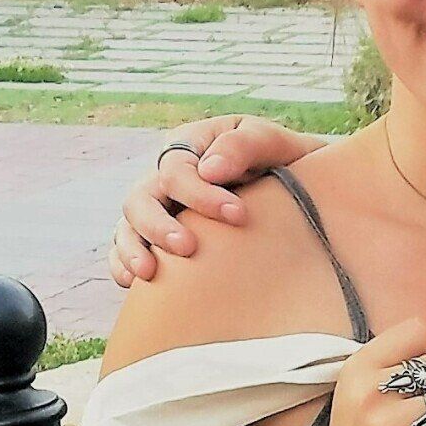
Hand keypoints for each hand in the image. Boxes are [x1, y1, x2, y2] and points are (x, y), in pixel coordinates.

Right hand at [109, 117, 318, 284]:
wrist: (302, 192)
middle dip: (160, 225)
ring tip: (150, 273)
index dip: (200, 194)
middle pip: (141, 198)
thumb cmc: (286, 161)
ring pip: (128, 225)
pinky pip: (125, 248)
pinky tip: (134, 281)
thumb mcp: (274, 143)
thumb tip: (210, 170)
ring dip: (134, 248)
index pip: (177, 170)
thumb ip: (245, 146)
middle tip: (189, 248)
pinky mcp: (156, 236)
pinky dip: (122, 263)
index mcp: (191, 145)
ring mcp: (159, 207)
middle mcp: (167, 176)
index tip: (238, 215)